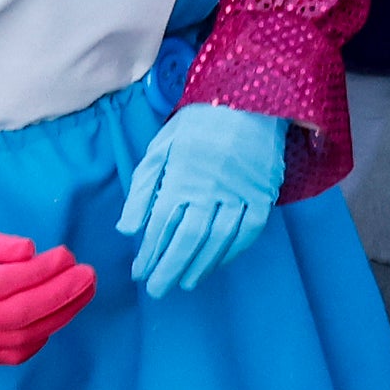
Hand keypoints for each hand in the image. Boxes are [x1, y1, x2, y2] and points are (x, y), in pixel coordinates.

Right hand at [0, 221, 95, 367]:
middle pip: (19, 314)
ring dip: (61, 315)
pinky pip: (17, 353)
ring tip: (85, 290)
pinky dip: (44, 334)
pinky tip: (60, 312)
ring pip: (24, 338)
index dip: (40, 270)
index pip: (3, 283)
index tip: (66, 254)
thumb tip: (28, 249)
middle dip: (60, 294)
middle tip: (88, 274)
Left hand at [113, 100, 287, 297]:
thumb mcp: (160, 149)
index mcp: (180, 177)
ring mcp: (239, 193)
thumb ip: (142, 189)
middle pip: (187, 240)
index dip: (149, 253)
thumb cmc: (197, 125)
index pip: (160, 227)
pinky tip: (219, 263)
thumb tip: (127, 229)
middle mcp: (209, 189)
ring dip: (200, 266)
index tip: (139, 272)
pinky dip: (233, 251)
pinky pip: (248, 231)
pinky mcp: (263, 194)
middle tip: (158, 290)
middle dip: (169, 268)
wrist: (247, 100)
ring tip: (186, 283)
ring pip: (218, 240)